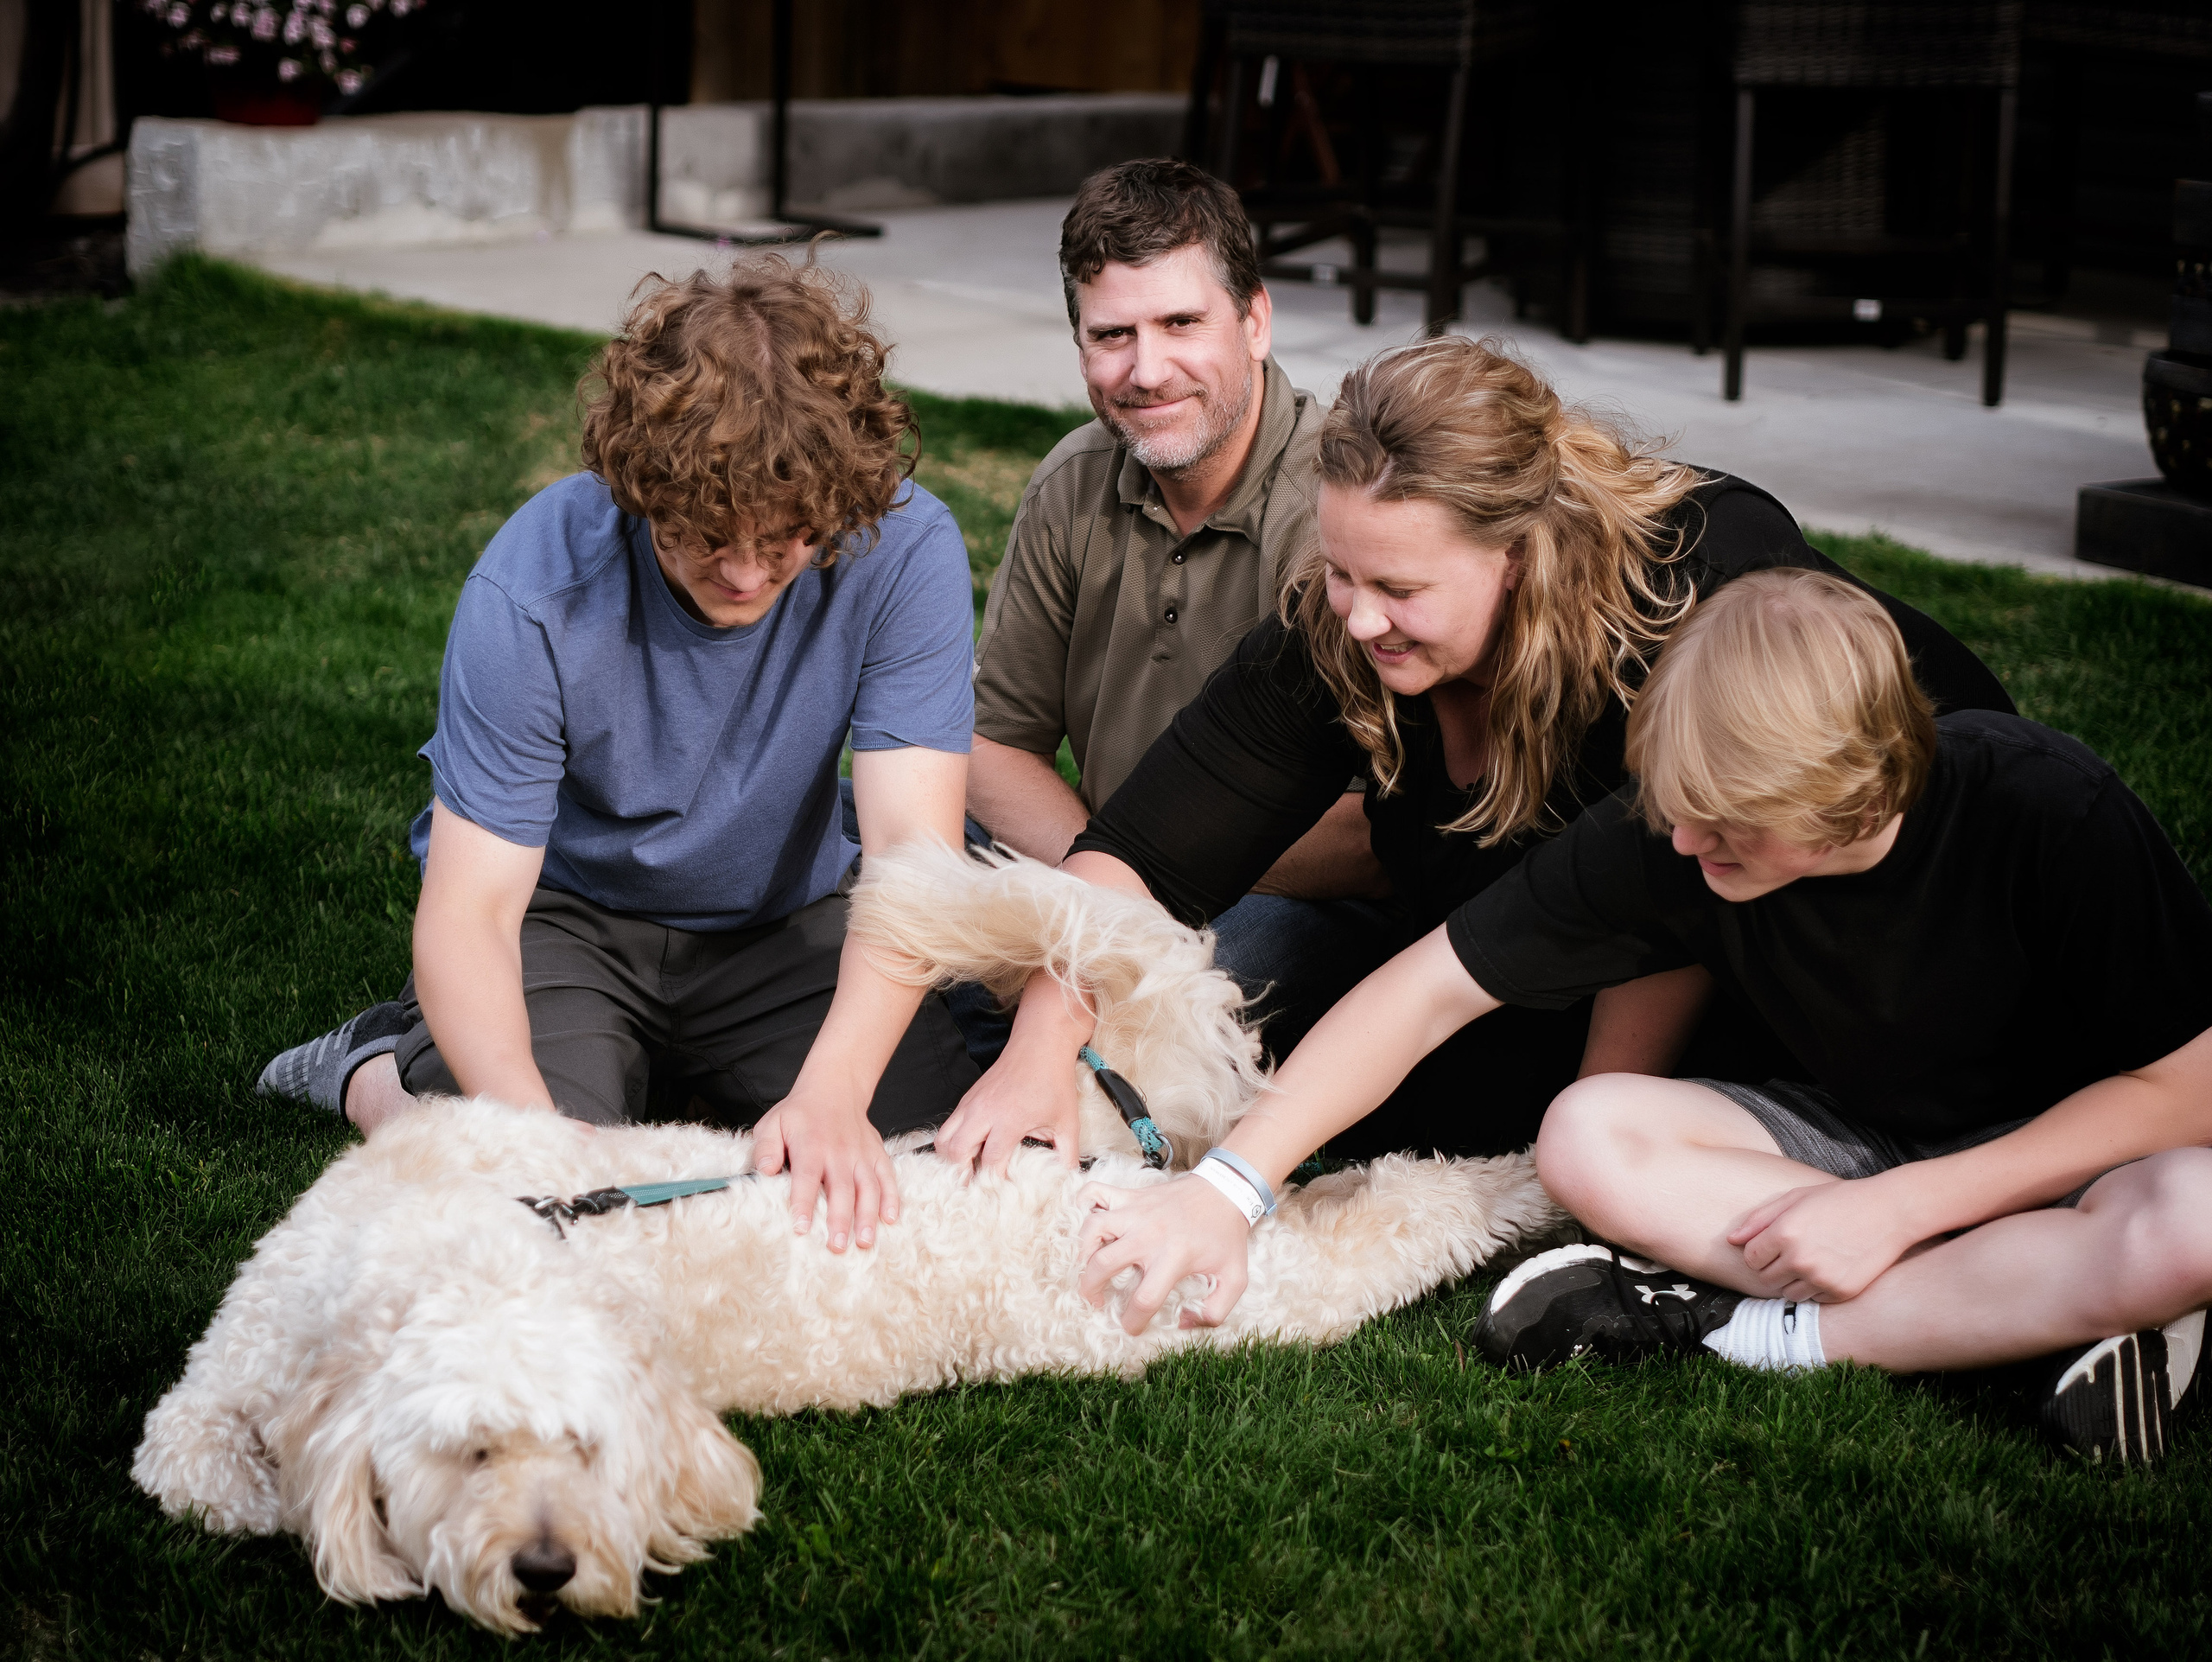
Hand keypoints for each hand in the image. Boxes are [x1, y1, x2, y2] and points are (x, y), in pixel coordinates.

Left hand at [752, 1086, 897, 1253]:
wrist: (835, 1089)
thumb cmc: (800, 1114)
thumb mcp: (773, 1123)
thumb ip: (766, 1147)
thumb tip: (765, 1170)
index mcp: (811, 1145)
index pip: (807, 1177)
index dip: (805, 1203)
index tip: (802, 1228)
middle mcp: (839, 1151)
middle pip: (841, 1189)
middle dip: (840, 1220)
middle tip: (836, 1246)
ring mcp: (861, 1154)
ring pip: (868, 1187)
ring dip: (867, 1216)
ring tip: (864, 1241)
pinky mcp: (877, 1154)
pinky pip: (888, 1177)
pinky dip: (892, 1198)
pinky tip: (890, 1219)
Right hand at [934, 1040, 1081, 1177]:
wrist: (1040, 1045)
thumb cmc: (1053, 1080)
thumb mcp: (1067, 1122)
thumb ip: (1067, 1154)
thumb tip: (1069, 1179)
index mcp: (1009, 1119)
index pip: (991, 1162)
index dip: (994, 1182)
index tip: (1001, 1194)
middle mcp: (984, 1111)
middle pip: (955, 1152)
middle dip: (962, 1173)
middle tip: (975, 1186)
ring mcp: (972, 1103)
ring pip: (943, 1138)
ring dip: (952, 1157)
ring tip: (968, 1169)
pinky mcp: (968, 1098)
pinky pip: (949, 1125)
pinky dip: (953, 1141)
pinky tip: (971, 1149)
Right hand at [1077, 1175, 1252, 1335]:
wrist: (1226, 1190)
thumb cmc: (1226, 1236)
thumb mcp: (1234, 1279)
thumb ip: (1215, 1311)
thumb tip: (1184, 1322)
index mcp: (1173, 1257)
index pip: (1144, 1299)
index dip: (1133, 1321)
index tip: (1131, 1327)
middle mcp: (1148, 1234)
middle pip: (1103, 1265)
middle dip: (1091, 1290)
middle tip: (1096, 1300)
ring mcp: (1135, 1211)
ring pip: (1092, 1229)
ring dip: (1083, 1251)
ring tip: (1088, 1265)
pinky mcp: (1130, 1195)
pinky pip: (1094, 1193)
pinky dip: (1083, 1205)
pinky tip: (1087, 1223)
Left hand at [1727, 1174, 1918, 1301]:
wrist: (1889, 1211)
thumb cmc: (1839, 1200)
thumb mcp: (1795, 1198)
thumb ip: (1758, 1219)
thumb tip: (1731, 1240)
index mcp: (1784, 1232)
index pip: (1750, 1258)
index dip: (1759, 1252)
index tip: (1773, 1244)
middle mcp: (1799, 1258)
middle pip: (1765, 1279)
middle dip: (1773, 1267)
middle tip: (1793, 1252)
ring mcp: (1821, 1278)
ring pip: (1788, 1293)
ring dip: (1793, 1281)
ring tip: (1812, 1259)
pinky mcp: (1840, 1292)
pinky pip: (1814, 1299)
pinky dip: (1817, 1288)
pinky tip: (1830, 1267)